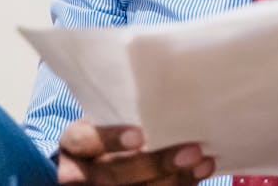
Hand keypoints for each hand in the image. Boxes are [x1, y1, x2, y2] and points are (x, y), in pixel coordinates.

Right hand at [57, 119, 214, 184]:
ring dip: (172, 181)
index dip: (111, 139)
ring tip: (202, 164)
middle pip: (112, 174)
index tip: (141, 136)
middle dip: (154, 165)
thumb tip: (177, 100)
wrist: (100, 158)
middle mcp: (78, 173)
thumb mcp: (111, 115)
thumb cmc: (114, 125)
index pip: (84, 140)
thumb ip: (131, 112)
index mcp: (75, 142)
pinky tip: (198, 176)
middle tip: (191, 152)